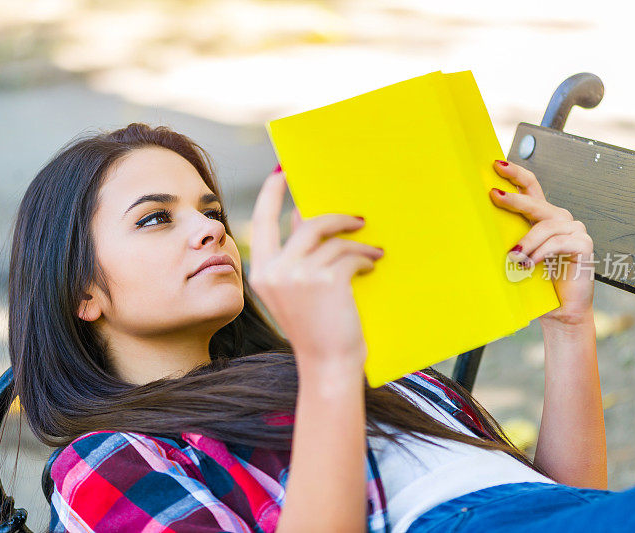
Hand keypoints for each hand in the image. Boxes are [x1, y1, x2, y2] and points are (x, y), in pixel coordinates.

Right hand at [249, 166, 383, 370]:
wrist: (327, 366)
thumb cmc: (316, 330)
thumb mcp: (295, 293)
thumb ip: (295, 256)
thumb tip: (300, 218)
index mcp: (262, 272)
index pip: (262, 222)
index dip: (272, 194)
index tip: (281, 172)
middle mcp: (274, 271)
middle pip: (306, 223)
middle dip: (335, 216)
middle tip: (357, 217)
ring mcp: (298, 275)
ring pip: (331, 238)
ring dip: (357, 240)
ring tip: (373, 247)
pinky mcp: (325, 281)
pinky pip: (349, 254)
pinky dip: (365, 257)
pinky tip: (372, 265)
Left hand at [489, 160, 594, 325]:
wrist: (560, 310)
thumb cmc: (537, 283)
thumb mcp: (518, 256)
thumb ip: (509, 238)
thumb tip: (479, 224)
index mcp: (543, 218)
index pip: (531, 188)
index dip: (516, 174)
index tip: (496, 164)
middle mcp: (561, 220)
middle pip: (537, 202)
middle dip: (515, 199)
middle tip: (495, 196)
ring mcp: (575, 230)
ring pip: (546, 225)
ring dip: (526, 242)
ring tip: (513, 258)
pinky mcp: (584, 244)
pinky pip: (559, 242)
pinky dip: (541, 253)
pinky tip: (529, 264)